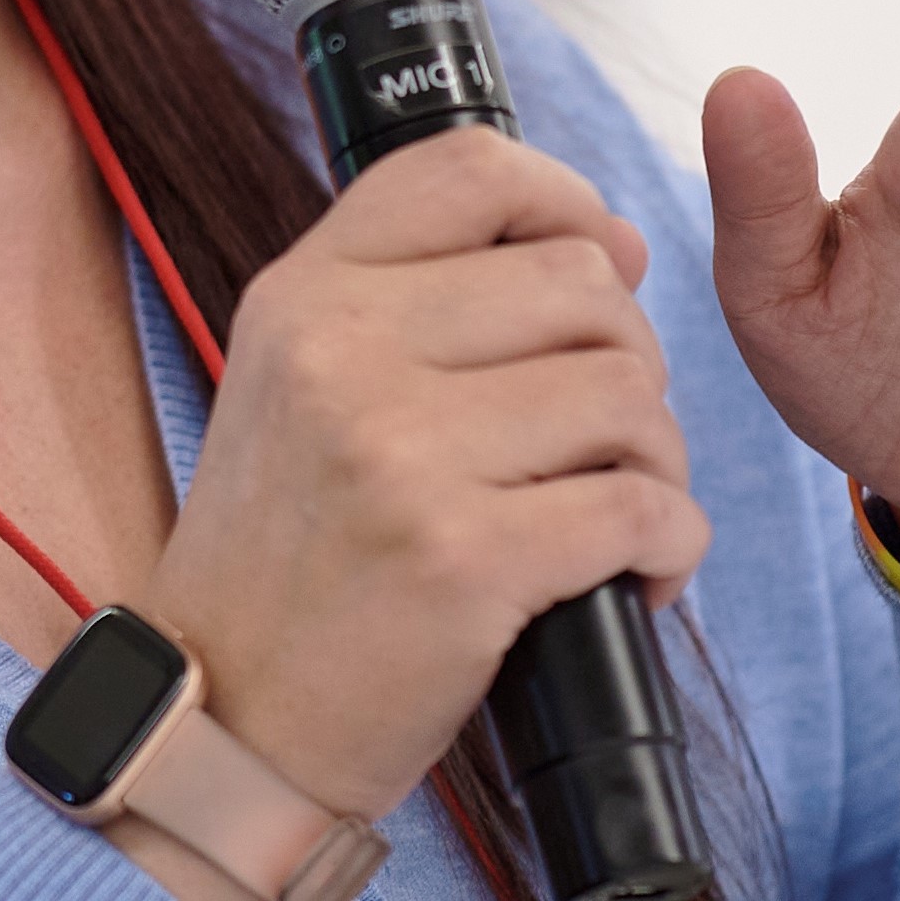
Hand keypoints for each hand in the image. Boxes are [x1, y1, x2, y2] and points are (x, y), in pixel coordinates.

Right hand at [137, 132, 707, 838]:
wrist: (230, 731)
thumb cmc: (293, 564)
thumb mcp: (303, 390)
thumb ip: (428, 302)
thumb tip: (613, 244)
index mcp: (305, 296)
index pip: (471, 168)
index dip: (566, 202)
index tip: (602, 265)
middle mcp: (343, 353)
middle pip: (583, 286)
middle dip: (628, 363)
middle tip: (600, 443)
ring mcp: (400, 454)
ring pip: (628, 396)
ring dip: (654, 464)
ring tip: (610, 520)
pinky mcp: (462, 559)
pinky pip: (641, 508)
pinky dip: (669, 545)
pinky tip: (635, 577)